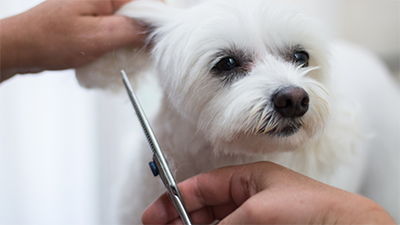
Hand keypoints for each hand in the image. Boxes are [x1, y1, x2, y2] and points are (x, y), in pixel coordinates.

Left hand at [0, 0, 154, 81]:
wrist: (22, 47)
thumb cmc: (50, 40)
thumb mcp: (98, 37)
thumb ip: (131, 31)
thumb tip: (154, 31)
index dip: (159, 18)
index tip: (162, 38)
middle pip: (139, 9)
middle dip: (143, 30)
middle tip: (142, 51)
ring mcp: (96, 5)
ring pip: (127, 19)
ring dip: (131, 38)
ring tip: (124, 54)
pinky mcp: (92, 17)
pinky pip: (115, 26)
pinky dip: (119, 40)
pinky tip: (113, 53)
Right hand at [142, 162, 395, 224]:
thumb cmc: (308, 207)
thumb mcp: (257, 210)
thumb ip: (224, 222)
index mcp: (246, 179)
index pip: (202, 186)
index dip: (175, 200)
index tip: (153, 215)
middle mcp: (247, 198)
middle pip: (204, 209)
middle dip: (181, 220)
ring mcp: (253, 218)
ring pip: (215, 223)